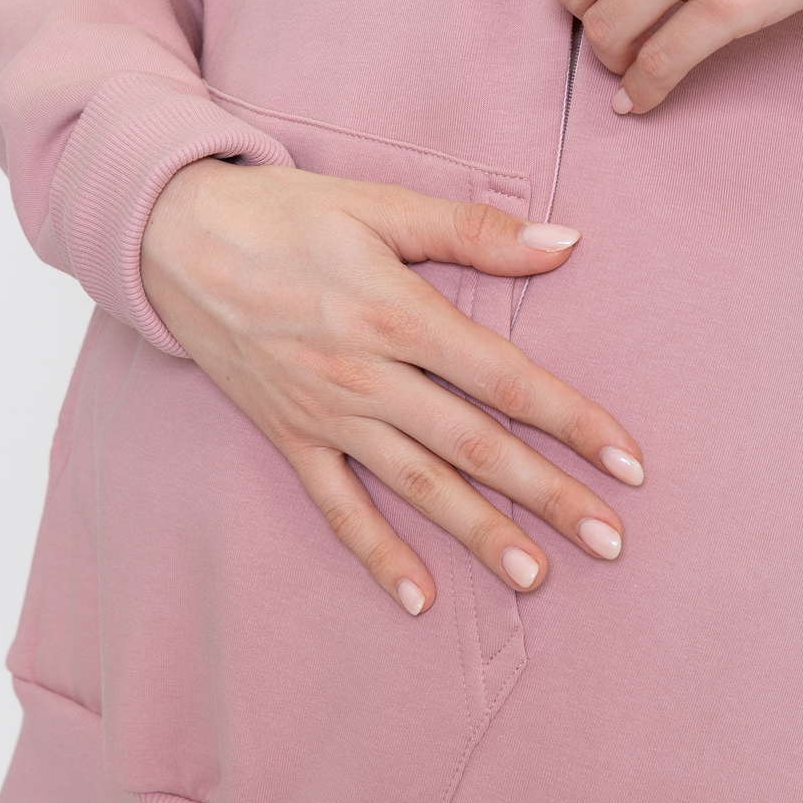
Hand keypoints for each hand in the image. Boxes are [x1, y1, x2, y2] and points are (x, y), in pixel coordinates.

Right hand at [140, 161, 643, 614]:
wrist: (172, 237)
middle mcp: (368, 376)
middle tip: (611, 540)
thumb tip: (566, 243)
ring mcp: (326, 414)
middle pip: (476, 446)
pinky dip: (377, 554)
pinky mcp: (288, 436)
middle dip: (548, 495)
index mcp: (400, 314)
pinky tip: (420, 598)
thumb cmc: (286, 213)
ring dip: (480, 534)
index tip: (629, 462)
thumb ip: (474, 232)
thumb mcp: (382, 204)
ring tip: (537, 576)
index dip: (575, 422)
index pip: (507, 380)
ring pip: (418, 485)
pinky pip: (338, 507)